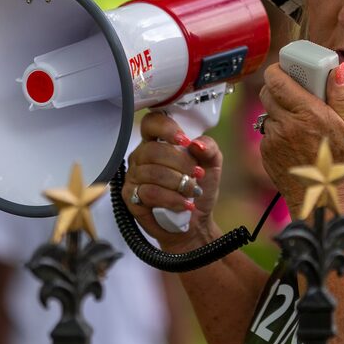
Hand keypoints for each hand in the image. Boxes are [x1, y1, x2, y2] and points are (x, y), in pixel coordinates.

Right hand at [122, 111, 222, 249]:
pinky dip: (171, 199)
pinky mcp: (131, 196)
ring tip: (193, 191)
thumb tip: (195, 144)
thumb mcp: (212, 164)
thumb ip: (208, 147)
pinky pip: (148, 193)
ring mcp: (134, 176)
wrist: (196, 220)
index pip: (152, 123)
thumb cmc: (199, 188)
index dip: (166, 128)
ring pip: (152, 172)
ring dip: (178, 183)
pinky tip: (184, 204)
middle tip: (197, 174)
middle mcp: (142, 156)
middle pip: (154, 150)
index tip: (184, 141)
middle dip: (180, 163)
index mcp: (158, 141)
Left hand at [259, 62, 343, 216]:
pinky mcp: (265, 152)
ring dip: (279, 112)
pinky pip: (268, 132)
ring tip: (299, 123)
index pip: (277, 79)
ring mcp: (273, 139)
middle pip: (267, 92)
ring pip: (268, 113)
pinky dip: (278, 132)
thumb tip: (335, 69)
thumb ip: (340, 95)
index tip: (285, 69)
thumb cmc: (340, 165)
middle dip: (278, 88)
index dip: (277, 70)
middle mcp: (286, 124)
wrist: (322, 199)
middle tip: (293, 93)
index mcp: (308, 113)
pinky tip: (295, 142)